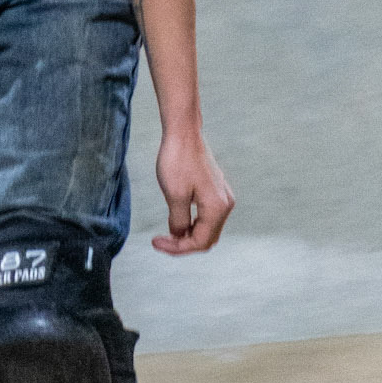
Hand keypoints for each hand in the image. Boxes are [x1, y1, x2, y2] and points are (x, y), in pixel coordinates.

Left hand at [153, 129, 233, 254]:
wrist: (184, 134)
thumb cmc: (178, 160)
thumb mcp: (174, 195)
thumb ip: (179, 221)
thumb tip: (180, 235)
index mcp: (217, 207)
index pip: (200, 242)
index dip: (177, 248)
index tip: (156, 242)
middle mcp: (225, 205)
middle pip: (206, 239)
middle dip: (183, 244)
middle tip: (160, 241)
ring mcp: (222, 198)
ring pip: (207, 230)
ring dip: (188, 236)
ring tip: (167, 234)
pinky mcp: (216, 192)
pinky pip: (206, 218)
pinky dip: (192, 224)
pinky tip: (176, 222)